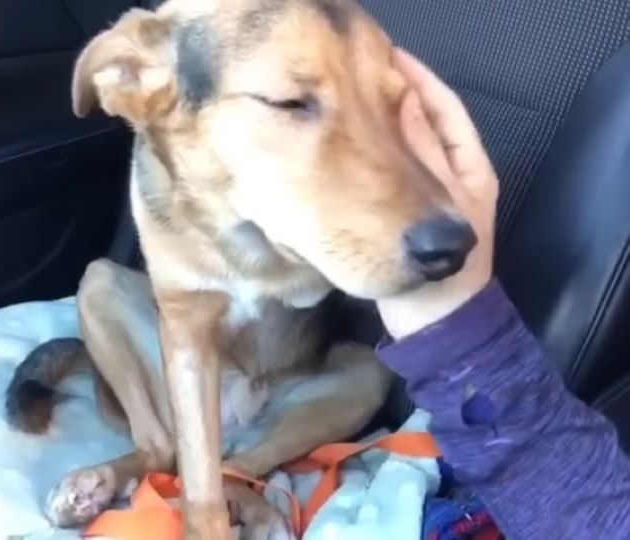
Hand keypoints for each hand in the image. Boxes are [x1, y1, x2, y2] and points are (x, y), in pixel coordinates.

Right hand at [376, 50, 499, 338]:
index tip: (389, 59)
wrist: (437, 327)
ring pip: (408, 148)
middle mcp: (454, 176)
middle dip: (399, 101)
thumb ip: (422, 154)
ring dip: (385, 127)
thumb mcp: (438, 207)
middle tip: (362, 81)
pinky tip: (351, 149)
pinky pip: (394, 173)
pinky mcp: (409, 215)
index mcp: (471, 170)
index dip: (421, 81)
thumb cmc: (444, 270)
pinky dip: (376, 156)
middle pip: (427, 126)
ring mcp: (431, 196)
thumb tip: (403, 103)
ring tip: (352, 106)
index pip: (446, 110)